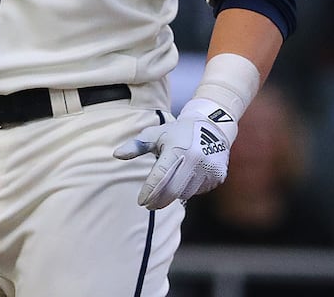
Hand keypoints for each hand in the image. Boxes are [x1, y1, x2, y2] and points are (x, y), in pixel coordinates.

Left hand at [114, 98, 237, 208]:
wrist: (211, 128)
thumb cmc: (176, 132)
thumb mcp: (154, 134)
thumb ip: (136, 146)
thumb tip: (116, 155)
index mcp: (177, 149)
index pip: (161, 176)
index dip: (150, 191)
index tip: (140, 202)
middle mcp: (195, 161)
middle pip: (173, 190)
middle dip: (158, 200)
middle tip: (147, 205)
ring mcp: (208, 170)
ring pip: (185, 193)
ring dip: (173, 194)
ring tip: (165, 187)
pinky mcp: (217, 177)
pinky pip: (197, 191)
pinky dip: (187, 190)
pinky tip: (183, 180)